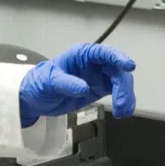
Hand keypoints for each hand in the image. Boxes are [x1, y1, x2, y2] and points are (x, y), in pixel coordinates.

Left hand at [18, 43, 135, 127]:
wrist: (35, 98)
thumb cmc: (39, 83)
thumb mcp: (49, 82)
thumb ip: (65, 83)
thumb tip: (83, 88)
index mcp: (82, 54)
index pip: (104, 53)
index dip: (118, 58)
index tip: (129, 67)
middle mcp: (94, 63)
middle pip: (117, 70)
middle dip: (123, 87)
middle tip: (121, 104)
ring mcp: (98, 76)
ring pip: (121, 82)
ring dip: (125, 96)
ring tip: (122, 112)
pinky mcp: (100, 89)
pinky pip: (118, 93)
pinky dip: (124, 102)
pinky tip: (124, 112)